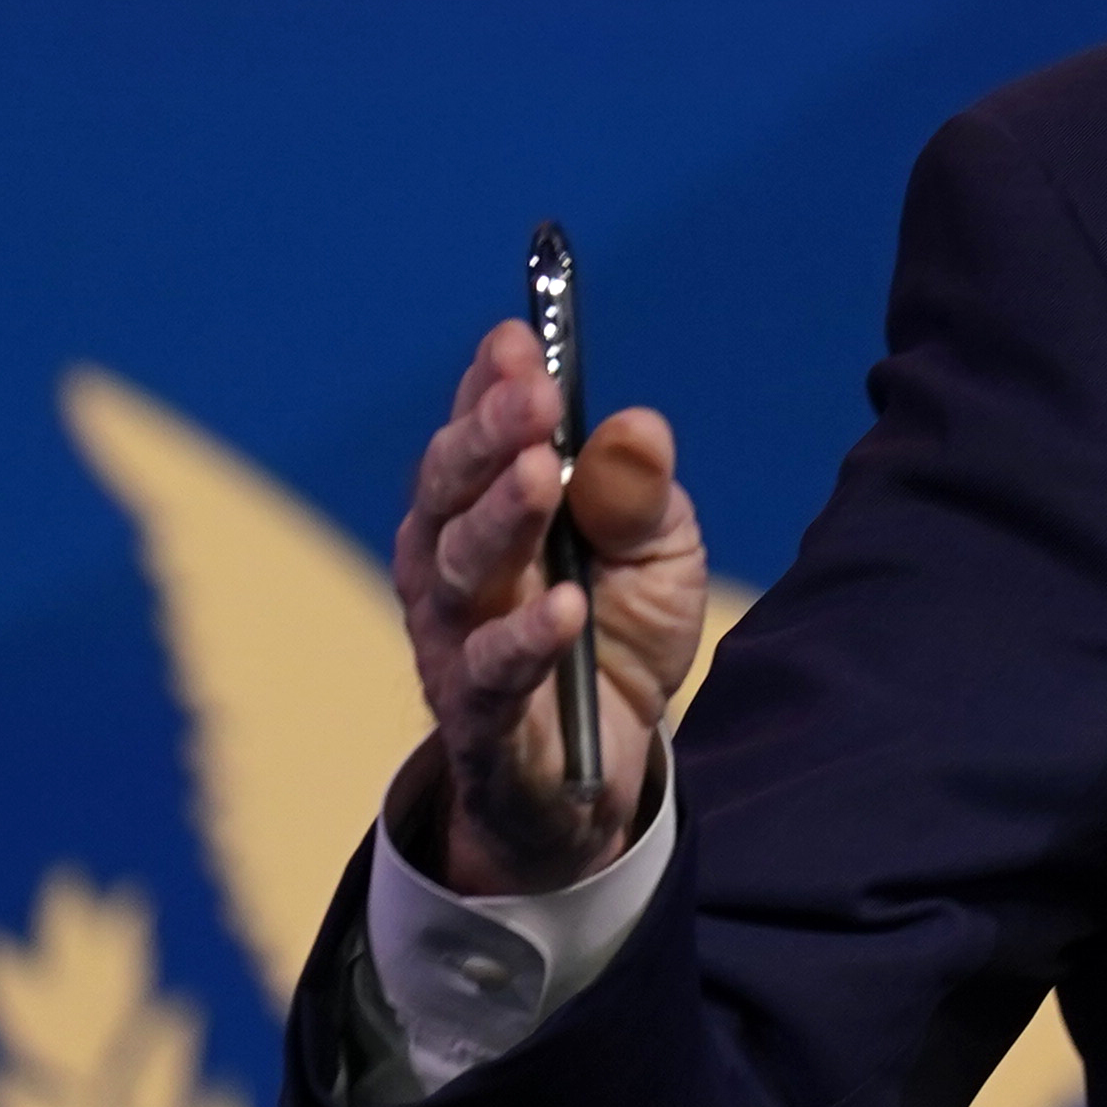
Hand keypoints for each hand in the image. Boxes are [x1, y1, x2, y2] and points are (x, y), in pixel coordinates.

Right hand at [391, 316, 709, 895]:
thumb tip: (638, 426)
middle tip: (532, 395)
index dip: (490, 384)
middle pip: (450, 489)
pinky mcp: (476, 717)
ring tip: (542, 473)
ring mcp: (451, 640)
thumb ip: (641, 495)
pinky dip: (524, 637)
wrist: (600, 769)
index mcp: (485, 507)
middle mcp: (448, 564)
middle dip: (488, 434)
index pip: (477, 432)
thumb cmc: (616, 633)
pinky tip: (564, 604)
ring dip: (498, 517)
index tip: (520, 338)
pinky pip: (489, 673)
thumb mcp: (658, 554)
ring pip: (456, 570)